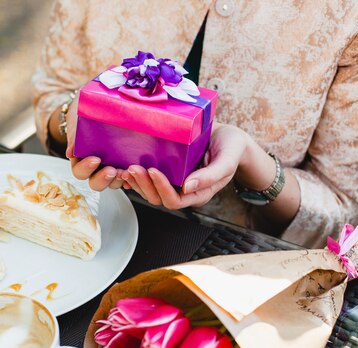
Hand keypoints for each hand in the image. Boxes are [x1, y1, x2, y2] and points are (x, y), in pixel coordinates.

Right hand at [64, 96, 128, 190]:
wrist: (99, 102)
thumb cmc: (85, 110)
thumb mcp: (77, 116)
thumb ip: (74, 133)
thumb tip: (70, 152)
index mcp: (81, 159)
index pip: (80, 172)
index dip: (86, 169)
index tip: (95, 159)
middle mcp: (96, 168)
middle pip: (96, 183)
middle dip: (103, 179)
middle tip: (111, 171)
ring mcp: (112, 167)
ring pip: (113, 183)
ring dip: (119, 180)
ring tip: (127, 171)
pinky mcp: (126, 164)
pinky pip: (130, 177)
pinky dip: (133, 178)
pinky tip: (137, 173)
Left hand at [124, 123, 251, 208]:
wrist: (229, 137)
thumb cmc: (231, 147)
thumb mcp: (227, 160)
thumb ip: (211, 175)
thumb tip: (188, 187)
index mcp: (198, 193)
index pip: (175, 200)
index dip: (161, 188)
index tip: (153, 170)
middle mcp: (184, 191)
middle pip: (157, 198)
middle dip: (144, 185)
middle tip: (133, 167)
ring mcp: (174, 182)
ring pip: (150, 191)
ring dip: (137, 182)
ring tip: (128, 167)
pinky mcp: (168, 171)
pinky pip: (148, 180)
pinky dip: (136, 177)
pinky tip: (125, 168)